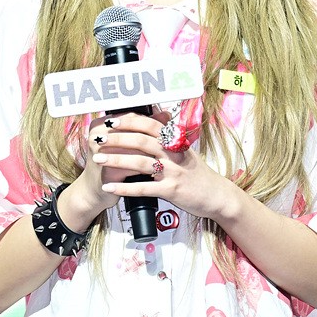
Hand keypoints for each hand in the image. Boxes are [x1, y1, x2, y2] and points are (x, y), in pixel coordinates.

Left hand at [90, 111, 235, 220]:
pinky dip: (124, 187)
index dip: (129, 121)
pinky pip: (143, 188)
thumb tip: (155, 121)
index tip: (111, 121)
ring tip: (98, 159)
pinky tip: (109, 186)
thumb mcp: (185, 151)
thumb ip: (169, 139)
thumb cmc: (198, 174)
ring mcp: (173, 172)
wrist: (217, 195)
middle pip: (141, 141)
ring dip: (116, 160)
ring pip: (140, 162)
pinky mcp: (171, 190)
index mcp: (175, 142)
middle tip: (99, 139)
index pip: (150, 125)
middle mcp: (173, 154)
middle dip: (117, 139)